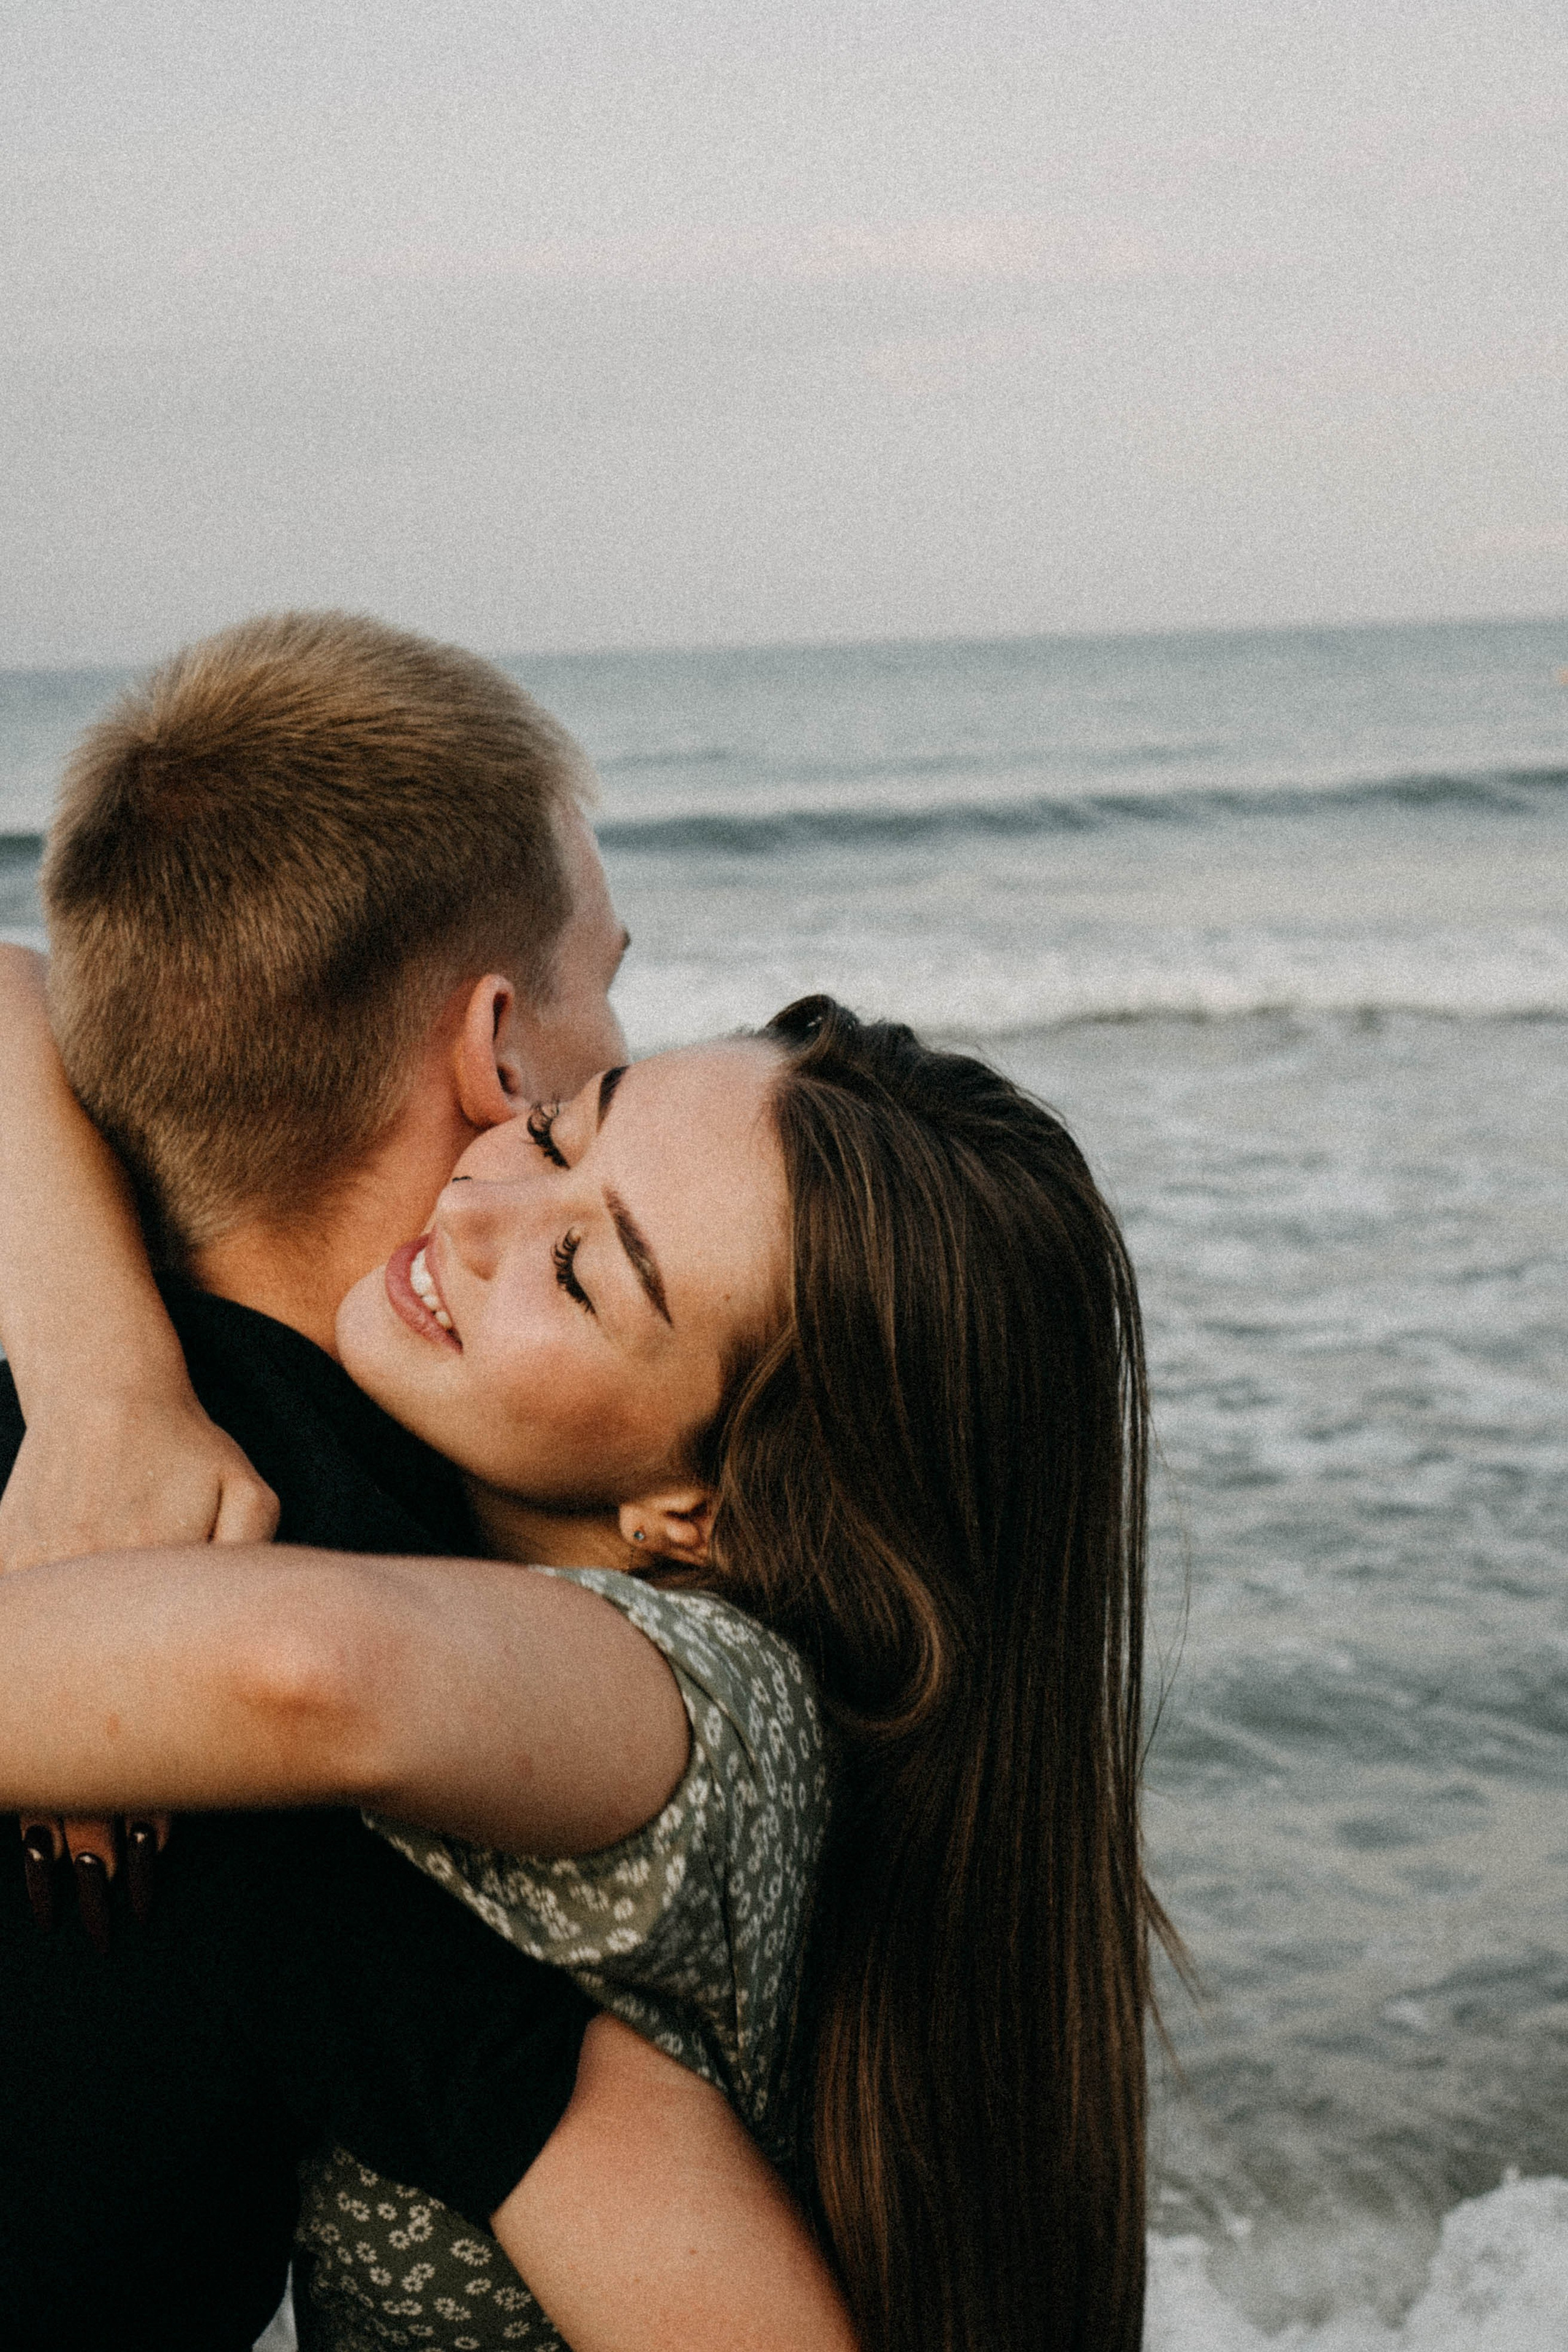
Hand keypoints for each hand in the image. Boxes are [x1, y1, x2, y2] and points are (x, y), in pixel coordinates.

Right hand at [4, 1385, 277, 1940]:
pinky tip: (26, 1805)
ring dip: (40, 1805)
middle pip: (73, 1745)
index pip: (135, 1724)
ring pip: (29, 1721)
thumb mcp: (243, 1496)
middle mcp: (76, 1603)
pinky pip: (9, 1677)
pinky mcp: (5, 1581)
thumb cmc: (187, 1450)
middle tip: (103, 1908)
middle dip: (85, 1837)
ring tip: (58, 1888)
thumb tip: (252, 1642)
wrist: (101, 1390)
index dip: (142, 1806)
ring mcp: (30, 1595)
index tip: (148, 1869)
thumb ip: (248, 1567)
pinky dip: (14, 1740)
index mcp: (138, 1591)